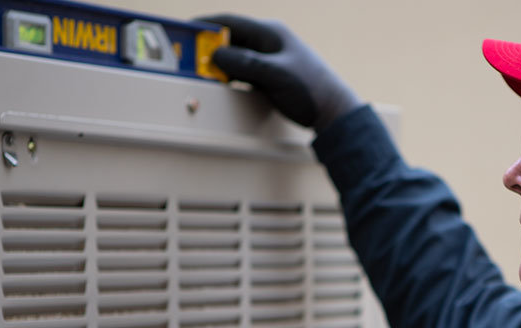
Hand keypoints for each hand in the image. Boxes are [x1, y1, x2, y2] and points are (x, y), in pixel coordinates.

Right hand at [198, 14, 361, 130]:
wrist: (334, 112)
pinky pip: (245, 71)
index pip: (230, 22)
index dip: (205, 25)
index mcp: (271, 32)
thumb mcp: (274, 75)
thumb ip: (245, 63)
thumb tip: (215, 54)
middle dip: (209, 47)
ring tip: (202, 72)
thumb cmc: (311, 90)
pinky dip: (231, 75)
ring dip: (220, 63)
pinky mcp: (272, 75)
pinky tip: (223, 83)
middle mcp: (270, 42)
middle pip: (231, 39)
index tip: (185, 31)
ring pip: (237, 56)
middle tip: (189, 57)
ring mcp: (271, 59)